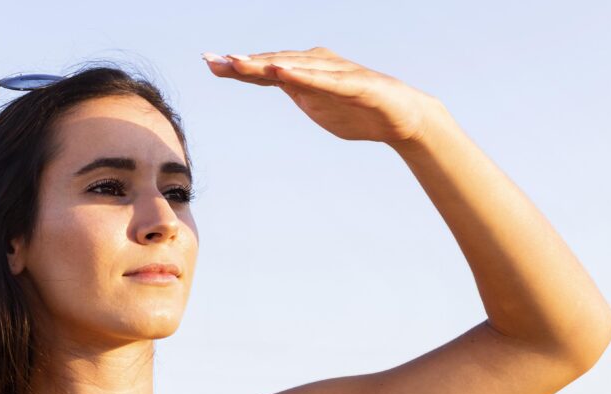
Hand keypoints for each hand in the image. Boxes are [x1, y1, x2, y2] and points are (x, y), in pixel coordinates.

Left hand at [202, 47, 440, 145]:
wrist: (402, 118)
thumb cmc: (357, 109)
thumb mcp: (316, 103)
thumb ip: (293, 90)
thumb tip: (270, 79)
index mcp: (306, 72)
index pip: (265, 69)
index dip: (237, 67)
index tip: (209, 63)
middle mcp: (318, 65)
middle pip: (274, 63)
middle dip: (242, 62)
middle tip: (212, 59)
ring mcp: (335, 74)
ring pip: (294, 67)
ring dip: (265, 64)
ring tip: (238, 62)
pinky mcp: (354, 85)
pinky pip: (324, 81)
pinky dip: (302, 75)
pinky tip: (281, 71)